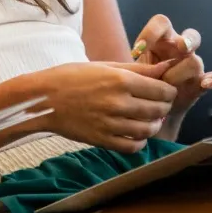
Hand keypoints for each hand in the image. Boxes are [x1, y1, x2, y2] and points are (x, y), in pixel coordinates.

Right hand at [32, 60, 176, 152]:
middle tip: (158, 104)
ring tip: (149, 119)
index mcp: (120, 80)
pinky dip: (140, 141)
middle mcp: (118, 102)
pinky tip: (135, 133)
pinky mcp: (102, 139)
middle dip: (164, 107)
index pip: (162, 90)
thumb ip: (137, 69)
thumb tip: (165, 69)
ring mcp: (110, 123)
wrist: (42, 99)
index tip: (165, 91)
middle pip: (158, 110)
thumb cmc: (71, 77)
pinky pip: (133, 146)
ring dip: (154, 125)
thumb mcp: (102, 66)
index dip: (169, 91)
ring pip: (149, 130)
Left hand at [131, 14, 211, 131]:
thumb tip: (131, 64)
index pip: (161, 23)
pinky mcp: (203, 82)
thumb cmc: (141, 81)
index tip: (136, 51)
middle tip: (181, 46)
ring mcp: (193, 66)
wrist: (152, 106)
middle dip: (187, 40)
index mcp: (162, 39)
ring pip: (195, 61)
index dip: (151, 32)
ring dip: (180, 72)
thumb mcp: (133, 70)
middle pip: (191, 35)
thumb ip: (135, 65)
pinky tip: (204, 83)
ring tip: (167, 83)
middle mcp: (181, 50)